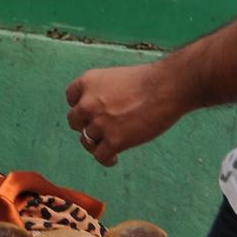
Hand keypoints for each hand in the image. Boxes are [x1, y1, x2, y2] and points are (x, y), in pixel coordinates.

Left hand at [65, 62, 184, 165]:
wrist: (166, 88)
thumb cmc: (150, 80)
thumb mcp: (118, 77)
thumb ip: (106, 91)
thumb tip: (107, 108)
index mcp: (89, 81)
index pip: (71, 97)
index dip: (80, 105)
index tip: (90, 111)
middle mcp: (88, 102)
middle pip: (74, 120)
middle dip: (85, 125)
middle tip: (100, 128)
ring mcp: (100, 123)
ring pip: (85, 140)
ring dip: (95, 143)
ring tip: (108, 144)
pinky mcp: (114, 140)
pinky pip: (100, 156)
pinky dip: (106, 159)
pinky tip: (114, 158)